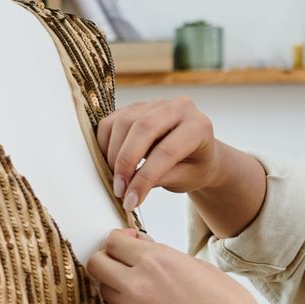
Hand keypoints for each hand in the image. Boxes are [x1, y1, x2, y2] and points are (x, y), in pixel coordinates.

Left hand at [84, 228, 277, 303]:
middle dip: (104, 261)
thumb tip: (144, 250)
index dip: (117, 241)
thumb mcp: (198, 267)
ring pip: (105, 291)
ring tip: (139, 289)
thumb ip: (164, 257)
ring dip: (115, 286)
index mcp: (157, 259)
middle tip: (119, 264)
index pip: (112, 241)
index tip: (126, 244)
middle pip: (96, 264)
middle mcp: (140, 283)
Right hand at [97, 96, 220, 210]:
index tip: (132, 200)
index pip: (167, 150)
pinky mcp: (136, 106)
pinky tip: (111, 163)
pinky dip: (106, 144)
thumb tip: (130, 187)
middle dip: (126, 162)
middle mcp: (179, 107)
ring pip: (124, 122)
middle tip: (119, 189)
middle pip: (144, 128)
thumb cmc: (194, 167)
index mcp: (199, 127)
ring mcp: (156, 103)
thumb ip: (161, 179)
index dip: (146, 177)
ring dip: (114, 154)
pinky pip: (112, 121)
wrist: (196, 152)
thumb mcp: (185, 179)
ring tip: (117, 179)